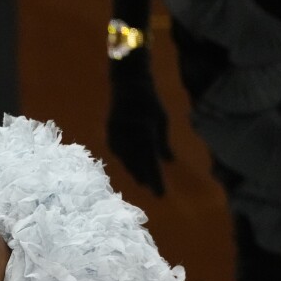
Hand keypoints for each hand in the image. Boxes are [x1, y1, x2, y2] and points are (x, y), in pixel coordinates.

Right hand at [107, 51, 172, 195]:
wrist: (128, 85)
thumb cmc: (150, 102)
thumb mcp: (162, 121)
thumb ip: (163, 144)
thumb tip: (169, 161)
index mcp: (144, 135)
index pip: (150, 164)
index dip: (155, 181)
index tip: (161, 195)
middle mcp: (129, 138)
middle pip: (137, 165)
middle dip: (144, 177)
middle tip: (152, 188)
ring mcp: (117, 136)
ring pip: (126, 160)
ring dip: (134, 170)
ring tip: (142, 180)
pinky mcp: (110, 134)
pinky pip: (118, 152)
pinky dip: (126, 159)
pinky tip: (130, 164)